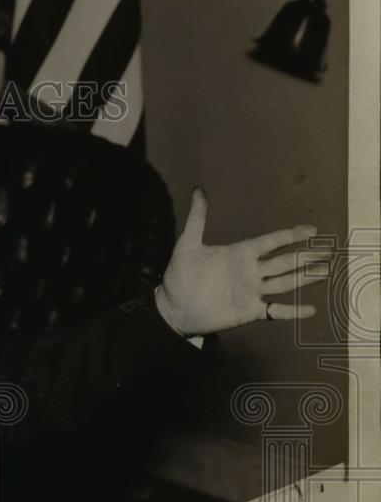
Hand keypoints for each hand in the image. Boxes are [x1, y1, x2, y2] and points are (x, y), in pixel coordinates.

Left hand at [154, 188, 330, 336]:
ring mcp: (252, 291)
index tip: (311, 230)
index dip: (291, 235)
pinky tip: (311, 309)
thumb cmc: (180, 276)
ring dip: (305, 277)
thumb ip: (197, 219)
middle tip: (329, 251)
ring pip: (286, 282)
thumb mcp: (187, 245)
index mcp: (239, 254)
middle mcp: (250, 271)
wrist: (174, 308)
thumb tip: (198, 190)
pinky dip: (292, 310)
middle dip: (306, 256)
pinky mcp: (250, 311)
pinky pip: (276, 310)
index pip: (271, 242)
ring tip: (326, 272)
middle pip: (285, 261)